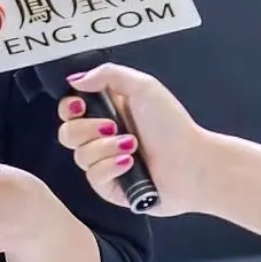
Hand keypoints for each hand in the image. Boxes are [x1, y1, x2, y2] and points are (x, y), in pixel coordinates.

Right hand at [57, 64, 206, 216]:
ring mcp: (105, 163)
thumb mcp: (143, 87)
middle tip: (113, 125)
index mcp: (108, 111)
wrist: (193, 164)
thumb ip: (107, 74)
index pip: (70, 109)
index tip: (80, 106)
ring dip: (105, 148)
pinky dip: (110, 167)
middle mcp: (103, 137)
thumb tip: (77, 79)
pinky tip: (129, 163)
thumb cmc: (173, 127)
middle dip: (87, 128)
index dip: (69, 107)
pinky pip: (93, 176)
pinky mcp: (110, 187)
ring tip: (132, 146)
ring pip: (79, 155)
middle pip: (67, 133)